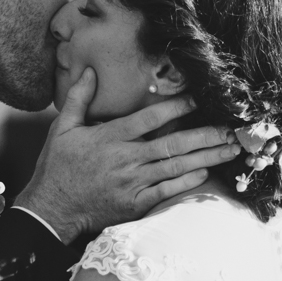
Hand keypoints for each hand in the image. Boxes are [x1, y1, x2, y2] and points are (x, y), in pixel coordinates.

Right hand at [14, 69, 240, 242]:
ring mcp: (132, 183)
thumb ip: (78, 99)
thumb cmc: (56, 167)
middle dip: (204, 135)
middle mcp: (125, 159)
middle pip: (172, 144)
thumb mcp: (61, 128)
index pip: (149, 118)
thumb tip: (89, 71)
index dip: (176, 107)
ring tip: (229, 150)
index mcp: (110, 138)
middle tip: (230, 129)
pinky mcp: (134, 204)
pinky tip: (205, 173)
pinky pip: (166, 191)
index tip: (198, 98)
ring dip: (205, 158)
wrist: (51, 209)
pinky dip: (186, 182)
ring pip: (175, 167)